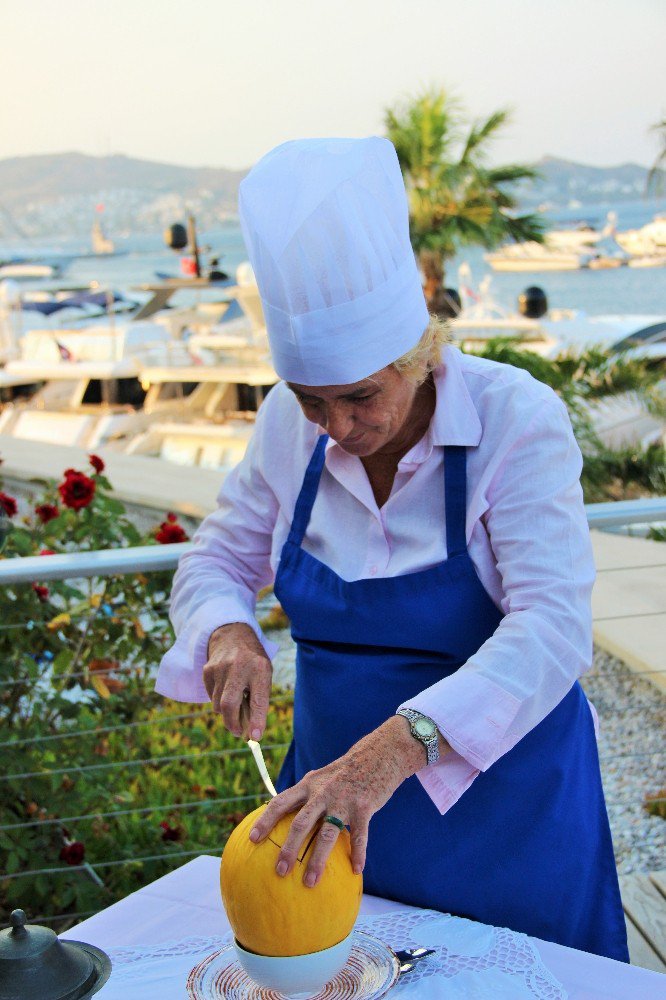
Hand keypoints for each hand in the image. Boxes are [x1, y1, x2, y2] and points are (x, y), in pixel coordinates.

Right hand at [203, 622, 271, 739]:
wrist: (233, 635)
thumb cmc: (253, 663)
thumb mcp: (264, 675)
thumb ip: (258, 700)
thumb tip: (251, 732)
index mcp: (259, 668)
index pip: (258, 699)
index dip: (257, 720)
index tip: (256, 737)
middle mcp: (238, 667)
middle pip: (229, 704)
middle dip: (232, 724)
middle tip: (238, 731)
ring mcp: (220, 668)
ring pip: (218, 704)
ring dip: (226, 711)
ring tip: (235, 700)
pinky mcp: (207, 670)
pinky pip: (210, 696)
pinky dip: (218, 699)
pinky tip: (226, 687)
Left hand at [248, 715, 447, 884]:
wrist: (379, 753)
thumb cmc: (347, 771)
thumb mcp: (322, 777)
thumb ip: (307, 794)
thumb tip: (288, 816)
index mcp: (308, 784)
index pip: (280, 802)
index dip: (265, 821)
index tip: (252, 839)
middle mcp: (322, 792)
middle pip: (300, 823)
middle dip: (288, 849)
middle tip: (279, 872)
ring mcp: (343, 800)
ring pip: (327, 834)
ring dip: (317, 860)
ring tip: (310, 882)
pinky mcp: (364, 807)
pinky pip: (359, 835)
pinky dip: (358, 853)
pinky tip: (356, 869)